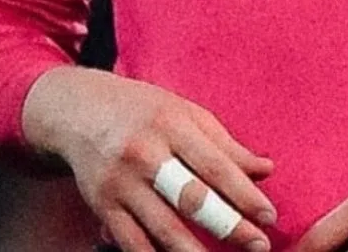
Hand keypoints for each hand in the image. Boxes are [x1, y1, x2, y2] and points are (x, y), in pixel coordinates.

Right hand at [22, 67, 276, 251]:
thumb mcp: (183, 112)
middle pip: (191, 198)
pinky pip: (134, 243)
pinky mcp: (103, 205)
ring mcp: (121, 181)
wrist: (78, 110)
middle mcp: (144, 152)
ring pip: (164, 228)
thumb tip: (266, 169)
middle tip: (259, 247)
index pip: (214, 164)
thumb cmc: (142, 110)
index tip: (269, 216)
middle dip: (229, 226)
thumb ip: (223, 143)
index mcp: (169, 123)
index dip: (244, 193)